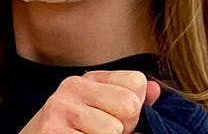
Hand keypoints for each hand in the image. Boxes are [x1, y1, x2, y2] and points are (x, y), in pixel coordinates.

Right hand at [19, 70, 162, 133]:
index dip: (136, 109)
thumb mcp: (100, 111)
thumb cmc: (74, 132)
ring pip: (113, 130)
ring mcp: (60, 109)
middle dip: (125, 128)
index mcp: (89, 79)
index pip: (137, 83)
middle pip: (129, 106)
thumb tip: (156, 90)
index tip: (117, 119)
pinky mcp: (52, 132)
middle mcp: (72, 87)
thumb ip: (130, 100)